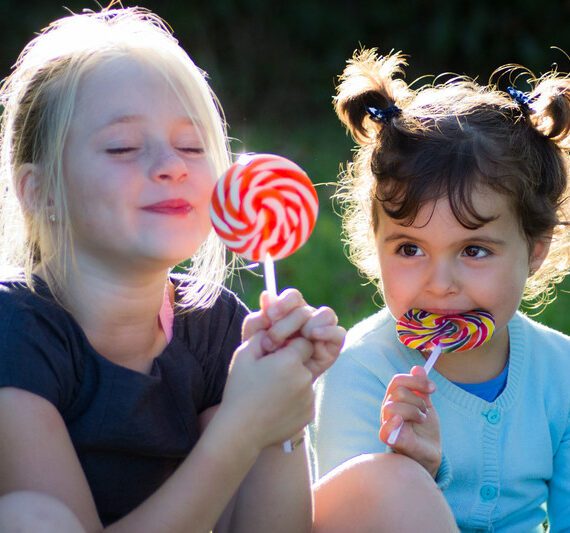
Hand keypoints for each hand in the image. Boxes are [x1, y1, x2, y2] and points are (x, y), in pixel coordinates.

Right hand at [222, 330, 314, 450]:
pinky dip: (295, 400)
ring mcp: (309, 398)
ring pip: (305, 380)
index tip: (275, 355)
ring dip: (294, 382)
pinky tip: (276, 406)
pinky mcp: (309, 413)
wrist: (240, 431)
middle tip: (271, 375)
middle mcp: (305, 378)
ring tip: (271, 393)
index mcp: (290, 360)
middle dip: (292, 364)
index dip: (289, 347)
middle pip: (305, 361)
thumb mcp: (244, 355)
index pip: (302, 341)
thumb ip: (262, 335)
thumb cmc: (239, 390)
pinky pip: (305, 399)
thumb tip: (273, 327)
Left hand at [242, 289, 345, 380]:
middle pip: (305, 309)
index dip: (284, 303)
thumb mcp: (252, 343)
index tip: (271, 315)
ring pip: (326, 314)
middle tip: (273, 341)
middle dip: (287, 323)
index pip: (293, 297)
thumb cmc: (259, 367)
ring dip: (311, 323)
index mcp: (288, 315)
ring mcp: (320, 334)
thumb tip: (267, 295)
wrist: (268, 396)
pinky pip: (338, 333)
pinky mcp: (331, 349)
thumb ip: (258, 321)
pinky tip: (314, 336)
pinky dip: (329, 331)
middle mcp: (306, 321)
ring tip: (299, 336)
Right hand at [379, 366, 441, 477]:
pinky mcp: (392, 441)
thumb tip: (417, 367)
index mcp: (395, 400)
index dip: (416, 381)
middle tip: (425, 411)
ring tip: (421, 419)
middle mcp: (388, 410)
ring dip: (413, 411)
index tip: (433, 388)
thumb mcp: (426, 405)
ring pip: (393, 407)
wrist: (431, 452)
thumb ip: (421, 388)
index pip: (397, 381)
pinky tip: (401, 422)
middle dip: (417, 400)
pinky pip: (384, 431)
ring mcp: (388, 424)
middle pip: (397, 392)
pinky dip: (392, 424)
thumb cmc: (425, 429)